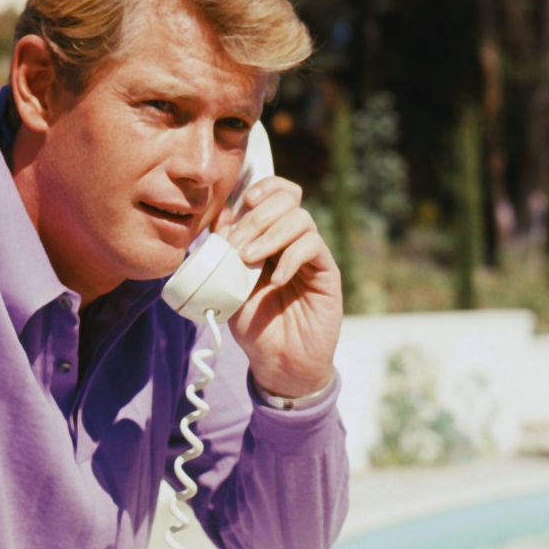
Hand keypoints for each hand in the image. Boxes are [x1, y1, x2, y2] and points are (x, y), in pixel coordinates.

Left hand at [215, 176, 341, 398]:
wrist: (278, 362)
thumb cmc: (254, 325)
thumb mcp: (228, 284)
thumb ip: (225, 251)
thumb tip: (221, 215)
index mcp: (269, 236)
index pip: (276, 193)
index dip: (263, 187)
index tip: (245, 201)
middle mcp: (292, 240)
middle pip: (288, 199)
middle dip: (257, 217)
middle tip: (237, 246)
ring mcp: (311, 256)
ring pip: (301, 219)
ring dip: (270, 235)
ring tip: (249, 260)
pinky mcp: (327, 273)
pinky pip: (313, 247)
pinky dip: (290, 258)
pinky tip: (274, 279)